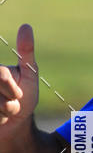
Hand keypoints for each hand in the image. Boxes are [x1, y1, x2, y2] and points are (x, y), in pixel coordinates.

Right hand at [0, 24, 38, 147]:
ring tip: (6, 111)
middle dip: (12, 98)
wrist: (17, 127)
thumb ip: (26, 52)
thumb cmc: (24, 100)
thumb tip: (26, 25)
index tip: (16, 93)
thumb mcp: (29, 75)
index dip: (10, 85)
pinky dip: (1, 119)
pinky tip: (0, 119)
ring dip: (7, 111)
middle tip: (14, 101)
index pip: (2, 75)